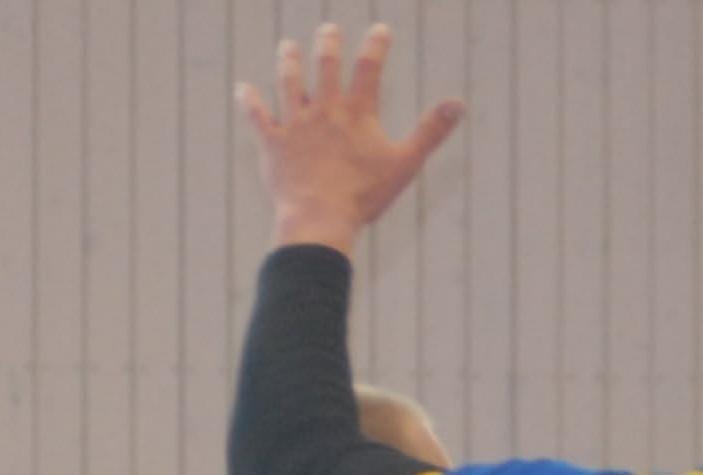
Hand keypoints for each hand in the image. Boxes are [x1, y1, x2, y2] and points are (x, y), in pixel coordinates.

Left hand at [237, 21, 463, 254]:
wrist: (320, 217)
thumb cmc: (365, 195)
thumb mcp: (405, 163)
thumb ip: (430, 132)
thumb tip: (458, 104)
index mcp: (356, 113)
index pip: (368, 68)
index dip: (375, 45)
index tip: (380, 29)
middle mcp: (324, 110)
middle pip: (324, 66)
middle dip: (327, 45)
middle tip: (328, 30)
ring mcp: (296, 125)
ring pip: (289, 83)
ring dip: (288, 62)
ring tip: (288, 46)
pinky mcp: (274, 145)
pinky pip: (258, 119)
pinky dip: (250, 103)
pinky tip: (243, 89)